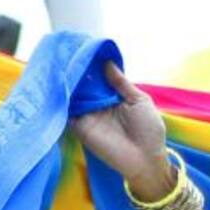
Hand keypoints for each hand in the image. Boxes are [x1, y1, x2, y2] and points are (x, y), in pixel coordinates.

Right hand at [69, 61, 169, 191]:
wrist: (145, 160)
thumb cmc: (149, 130)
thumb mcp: (139, 100)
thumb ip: (121, 83)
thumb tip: (107, 62)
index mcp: (113, 98)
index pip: (98, 78)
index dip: (92, 66)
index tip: (84, 49)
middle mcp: (98, 105)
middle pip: (84, 85)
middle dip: (77, 71)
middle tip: (69, 52)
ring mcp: (88, 116)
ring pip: (74, 95)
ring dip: (68, 82)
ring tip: (62, 62)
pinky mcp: (81, 127)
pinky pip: (68, 111)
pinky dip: (63, 99)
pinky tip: (60, 83)